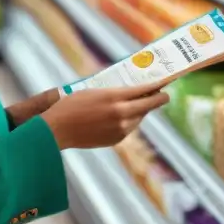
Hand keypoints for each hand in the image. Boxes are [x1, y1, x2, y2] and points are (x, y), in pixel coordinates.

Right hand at [40, 84, 169, 149]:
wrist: (58, 129)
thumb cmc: (71, 105)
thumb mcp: (92, 91)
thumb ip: (113, 93)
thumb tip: (129, 92)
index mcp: (114, 97)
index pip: (143, 90)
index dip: (156, 87)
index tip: (165, 84)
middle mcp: (121, 114)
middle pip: (148, 106)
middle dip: (158, 100)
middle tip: (164, 95)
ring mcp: (120, 129)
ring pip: (139, 117)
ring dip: (141, 110)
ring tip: (140, 103)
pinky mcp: (116, 139)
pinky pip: (129, 127)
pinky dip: (129, 121)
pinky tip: (122, 117)